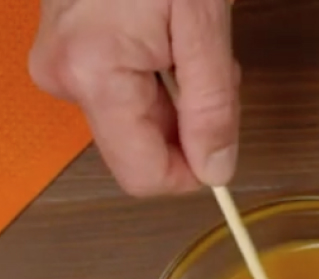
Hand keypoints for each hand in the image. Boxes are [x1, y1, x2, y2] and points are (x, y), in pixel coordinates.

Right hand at [29, 0, 239, 196]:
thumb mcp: (205, 27)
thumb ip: (213, 108)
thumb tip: (216, 170)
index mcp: (93, 73)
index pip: (144, 175)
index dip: (192, 172)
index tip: (224, 146)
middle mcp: (63, 73)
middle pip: (140, 146)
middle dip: (189, 122)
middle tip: (210, 64)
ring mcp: (59, 59)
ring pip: (136, 117)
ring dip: (177, 95)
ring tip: (189, 38)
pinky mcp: (65, 46)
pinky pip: (121, 87)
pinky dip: (157, 74)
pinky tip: (168, 33)